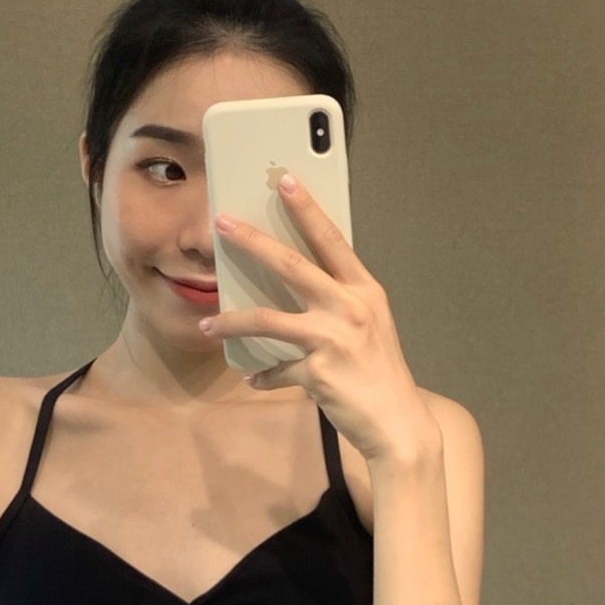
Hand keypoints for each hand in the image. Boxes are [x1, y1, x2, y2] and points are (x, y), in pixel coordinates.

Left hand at [197, 174, 439, 462]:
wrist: (397, 423)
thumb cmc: (380, 372)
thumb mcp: (370, 325)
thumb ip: (340, 302)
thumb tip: (299, 286)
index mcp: (365, 290)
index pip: (331, 240)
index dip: (307, 209)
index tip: (284, 180)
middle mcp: (350, 308)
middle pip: (291, 266)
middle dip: (253, 242)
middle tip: (221, 224)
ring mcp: (332, 339)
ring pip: (268, 320)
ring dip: (232, 323)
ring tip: (208, 326)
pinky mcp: (317, 372)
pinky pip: (278, 369)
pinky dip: (264, 376)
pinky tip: (256, 379)